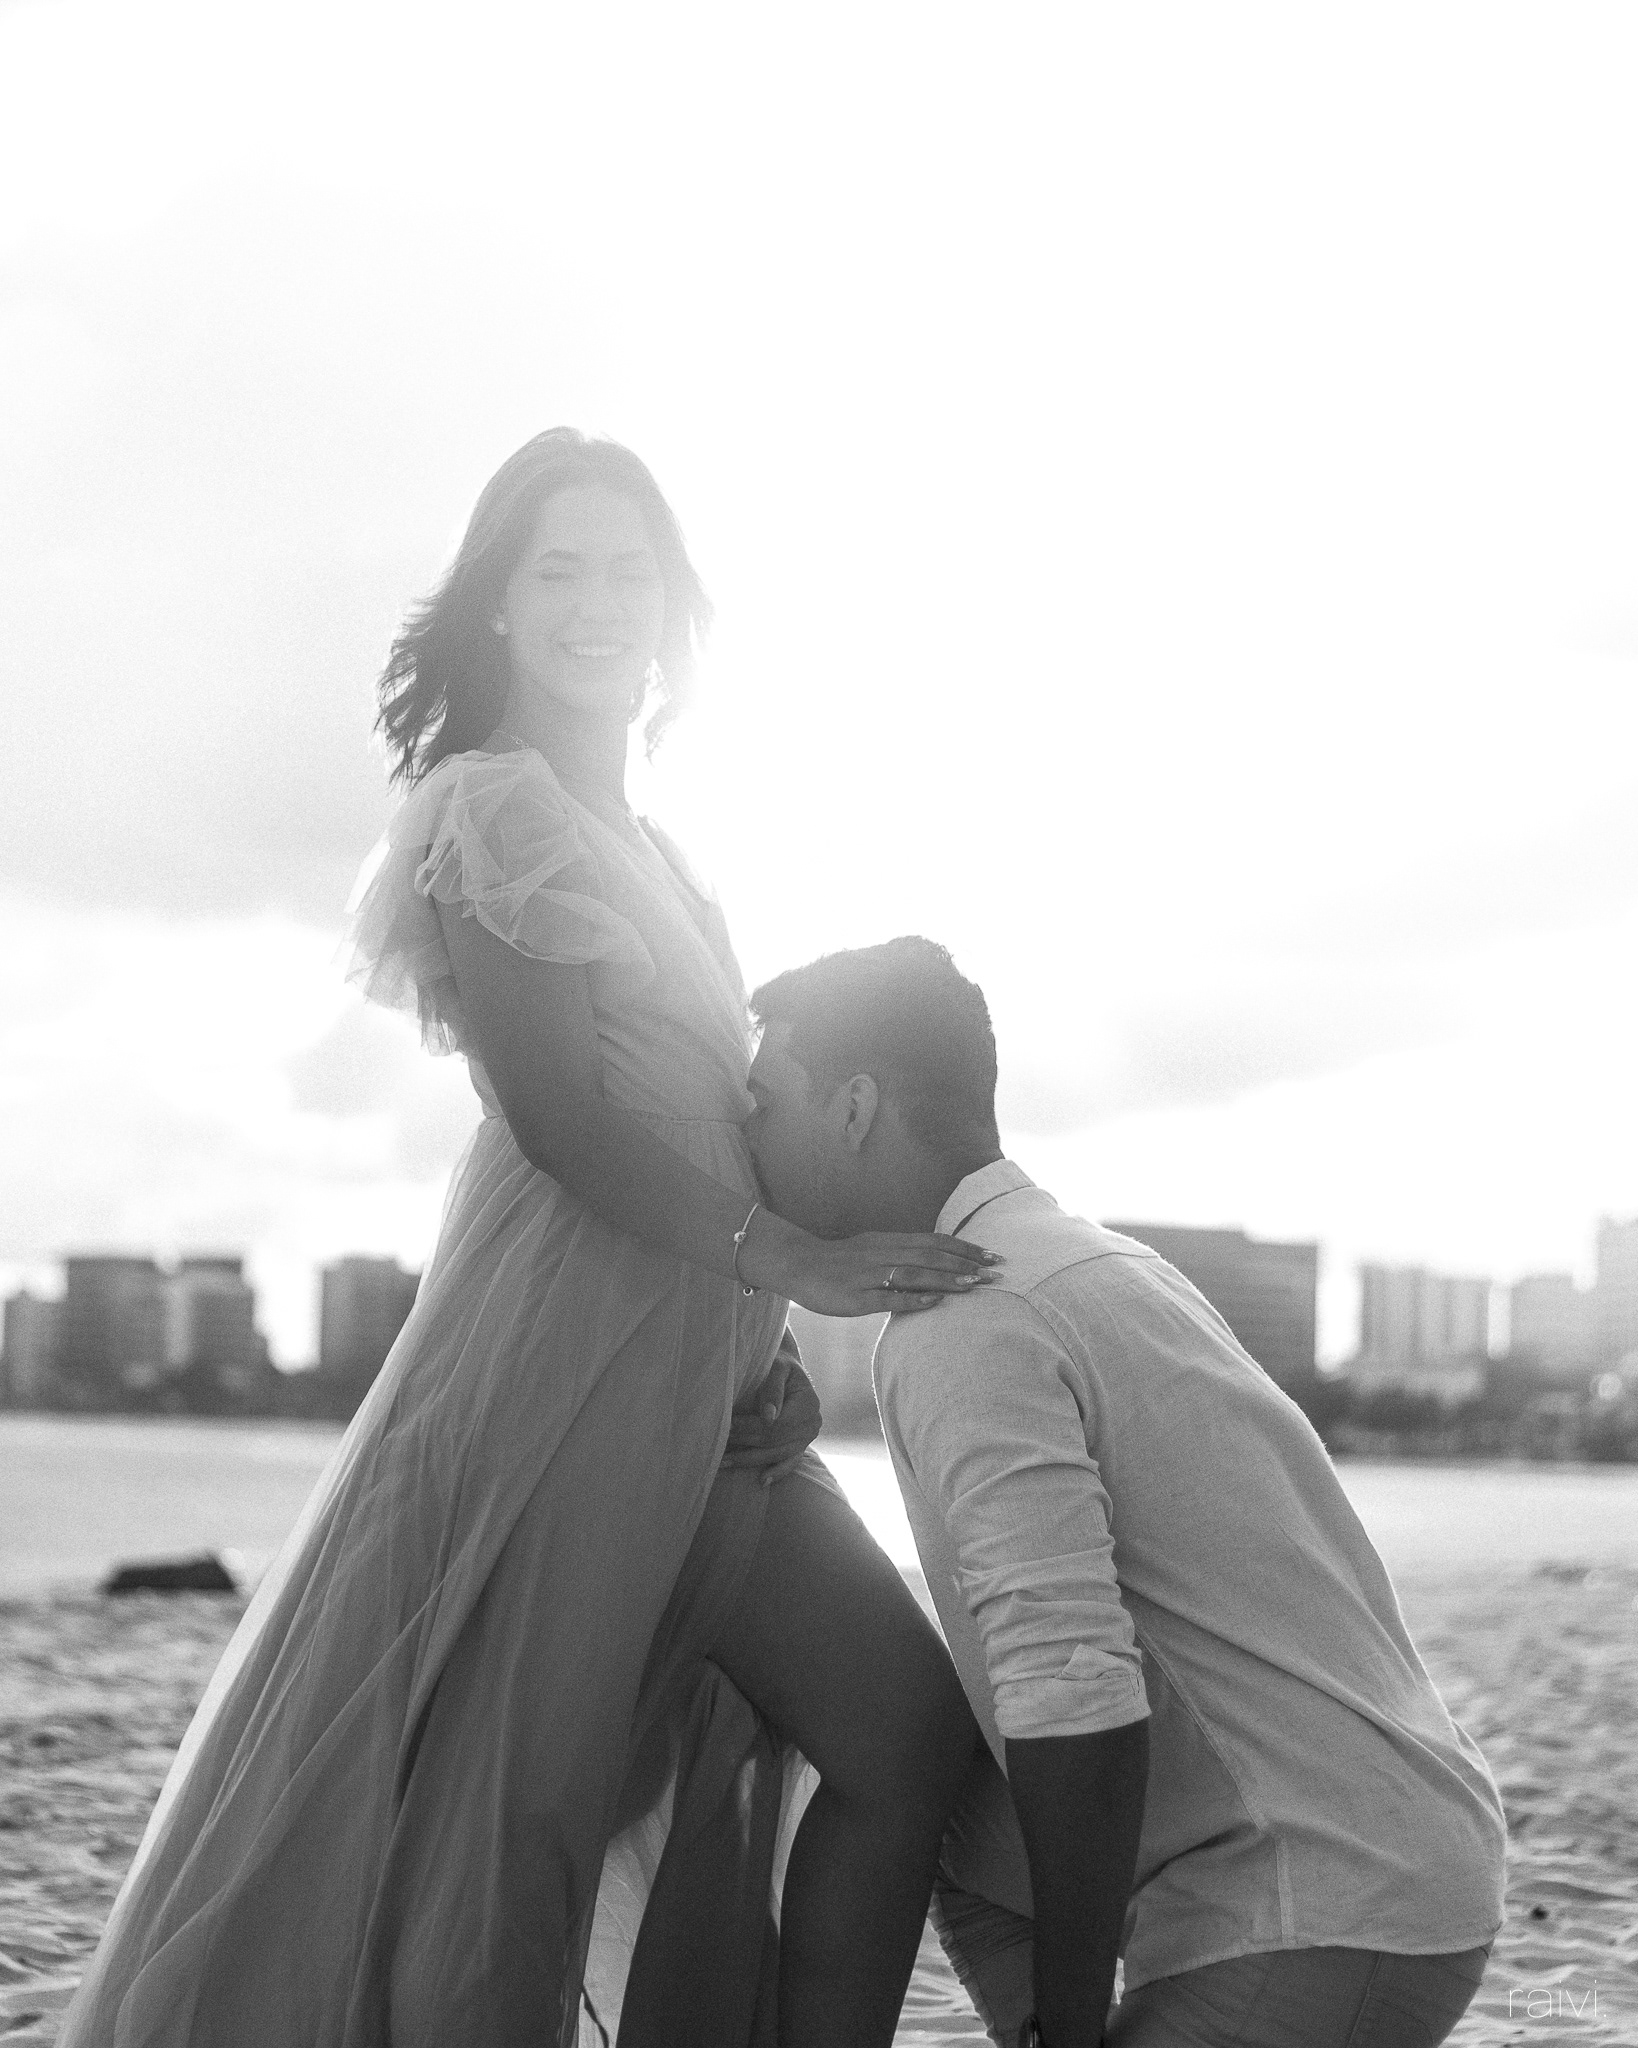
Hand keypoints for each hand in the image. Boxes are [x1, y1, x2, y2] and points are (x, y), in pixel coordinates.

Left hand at [723, 1355, 823, 1485]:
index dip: (751, 1427)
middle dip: (745, 1443)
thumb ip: (772, 1388)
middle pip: (774, 1441)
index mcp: (809, 1404)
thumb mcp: (777, 1367)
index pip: (777, 1425)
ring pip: (776, 1454)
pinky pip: (789, 1463)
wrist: (786, 1369)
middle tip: (718, 1446)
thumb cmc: (778, 1364)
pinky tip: (761, 1482)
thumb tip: (768, 1416)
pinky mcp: (800, 1446)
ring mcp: (807, 1438)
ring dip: (750, 1459)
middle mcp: (812, 1424)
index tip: (728, 1427)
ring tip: (723, 1462)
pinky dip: (776, 1472)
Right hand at [740, 1214, 1001, 1317]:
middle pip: (931, 1256)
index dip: (964, 1247)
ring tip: (975, 1284)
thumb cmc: (838, 1262)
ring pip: (914, 1273)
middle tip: (997, 1271)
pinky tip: (935, 1303)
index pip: (934, 1242)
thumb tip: (934, 1262)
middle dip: (966, 1263)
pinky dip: (914, 1299)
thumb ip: (901, 1255)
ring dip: (947, 1279)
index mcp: (889, 1241)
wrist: (796, 1264)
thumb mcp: (872, 1250)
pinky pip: (888, 1297)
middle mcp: (883, 1253)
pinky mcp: (855, 1297)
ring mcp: (869, 1275)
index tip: (992, 1254)